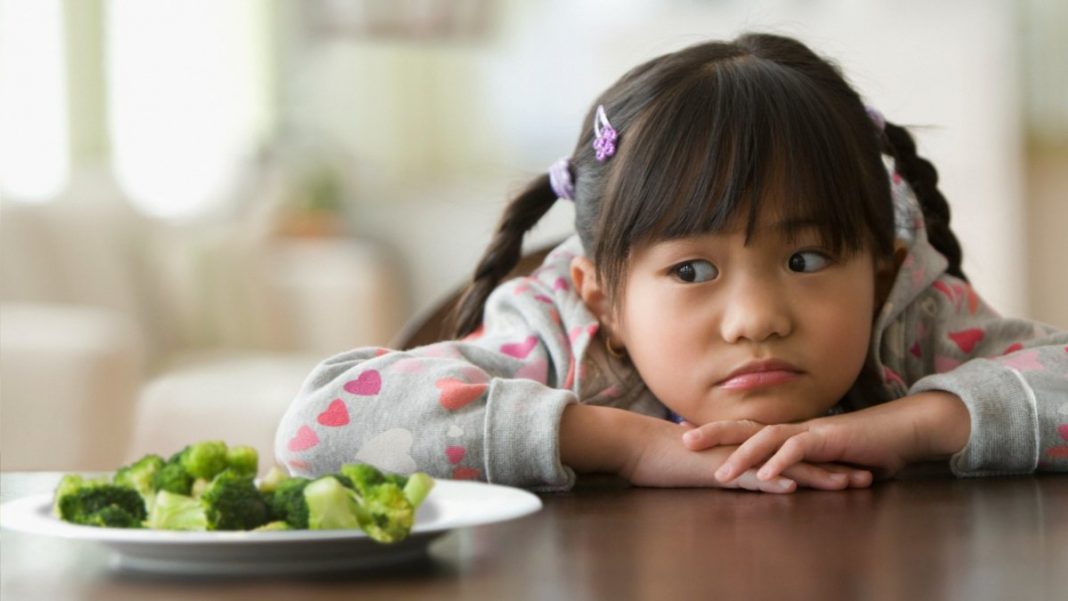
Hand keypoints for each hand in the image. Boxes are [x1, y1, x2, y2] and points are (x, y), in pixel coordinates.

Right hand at [560, 404, 870, 492]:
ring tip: (848, 483)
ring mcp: (733, 458)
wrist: (636, 446)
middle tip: (870, 474)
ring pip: (783, 467)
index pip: (793, 455)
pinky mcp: (715, 469)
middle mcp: (746, 450)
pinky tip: (792, 488)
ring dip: (817, 476)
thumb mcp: (707, 465)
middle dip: (835, 467)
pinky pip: (748, 477)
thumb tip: (747, 479)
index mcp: (747, 449)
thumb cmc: (666, 458)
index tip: (854, 467)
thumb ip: (730, 469)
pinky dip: (771, 482)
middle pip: (799, 458)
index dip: (825, 461)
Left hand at [682, 391, 968, 483]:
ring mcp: (813, 431)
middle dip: (714, 433)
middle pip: (747, 427)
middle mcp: (797, 427)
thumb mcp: (827, 459)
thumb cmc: (868, 447)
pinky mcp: (831, 440)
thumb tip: (782, 476)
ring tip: (720, 474)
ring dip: (742, 456)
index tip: (689, 436)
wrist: (904, 430)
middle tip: (683, 440)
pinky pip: (801, 450)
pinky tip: (765, 478)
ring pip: (768, 438)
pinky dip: (781, 462)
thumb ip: (804, 465)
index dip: (719, 432)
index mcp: (792, 431)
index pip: (747, 429)